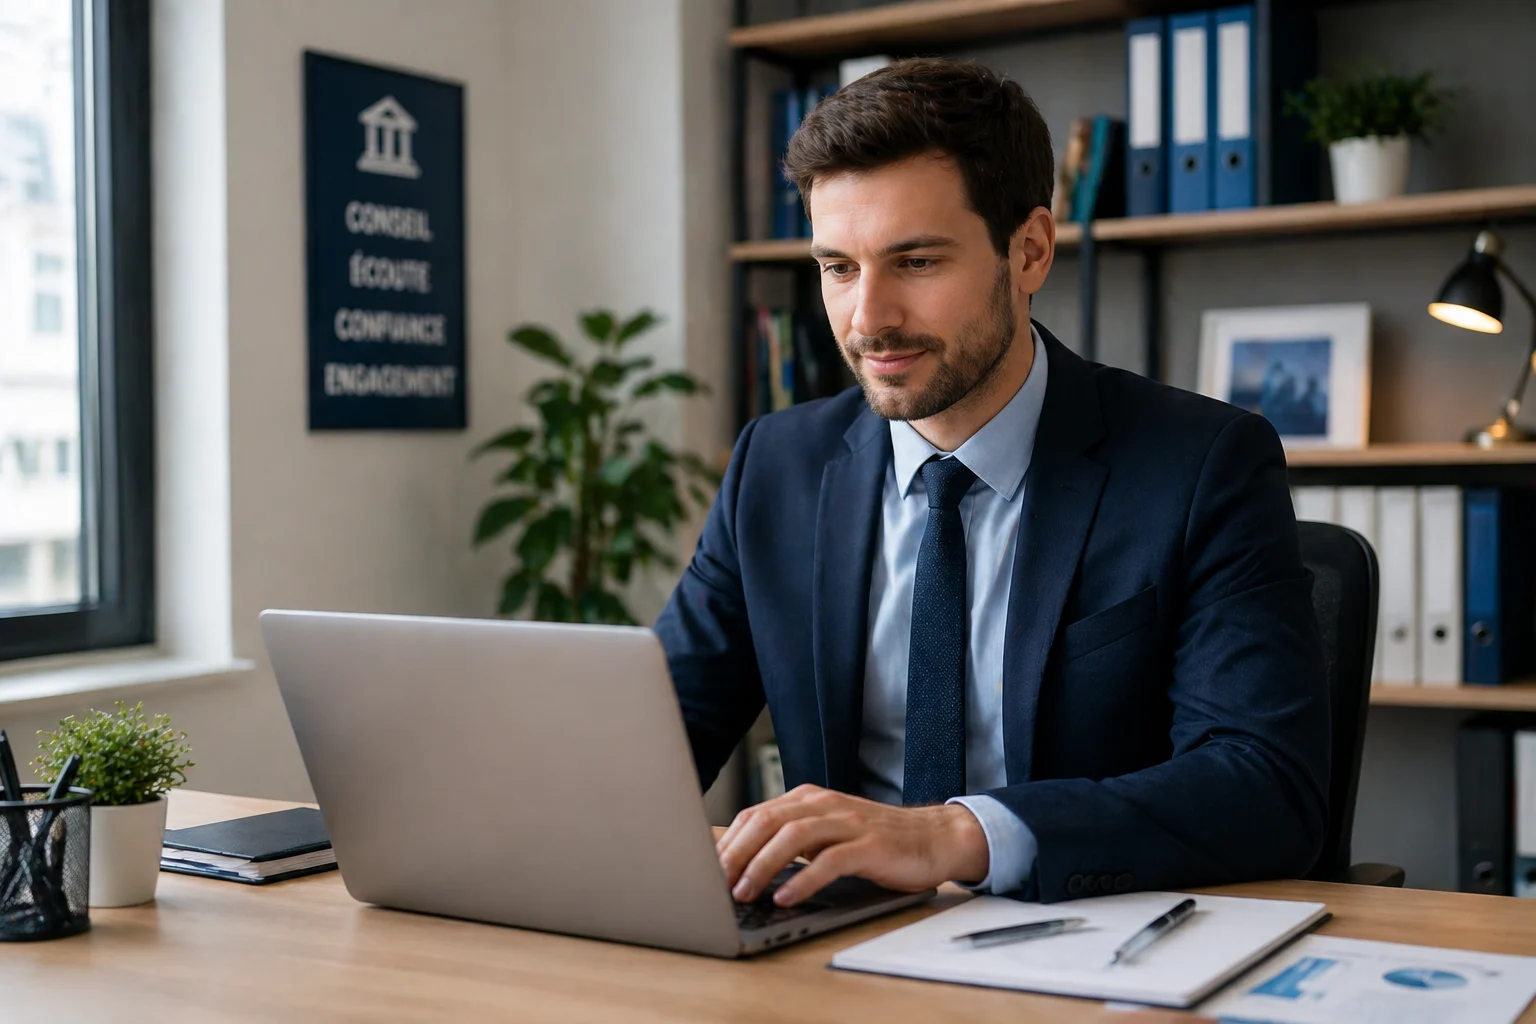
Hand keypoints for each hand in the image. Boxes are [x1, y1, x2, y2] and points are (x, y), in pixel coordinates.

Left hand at [716, 784, 988, 906]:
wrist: (933, 837)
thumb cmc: (875, 841)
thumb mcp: (827, 833)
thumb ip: (792, 841)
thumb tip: (743, 865)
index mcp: (808, 798)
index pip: (755, 815)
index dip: (728, 843)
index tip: (706, 870)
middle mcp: (824, 804)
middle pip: (767, 822)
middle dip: (736, 854)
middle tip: (715, 884)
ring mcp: (847, 822)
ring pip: (793, 837)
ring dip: (763, 866)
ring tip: (744, 893)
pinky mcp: (869, 845)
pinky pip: (829, 860)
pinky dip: (804, 880)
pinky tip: (786, 898)